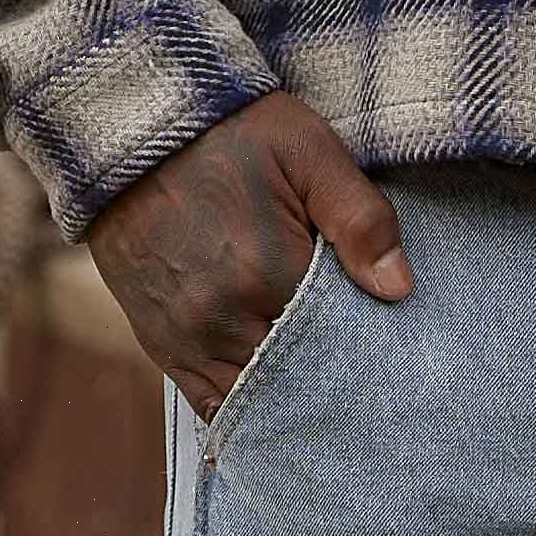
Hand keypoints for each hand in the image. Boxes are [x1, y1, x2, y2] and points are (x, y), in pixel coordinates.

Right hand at [84, 92, 411, 420]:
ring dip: (290, 395)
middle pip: (298, 380)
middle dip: (333, 377)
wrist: (137, 130)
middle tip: (367, 368)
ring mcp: (185, 339)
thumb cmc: (230, 133)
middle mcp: (221, 321)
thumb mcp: (308, 149)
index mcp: (266, 274)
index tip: (393, 342)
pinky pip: (208, 403)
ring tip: (326, 382)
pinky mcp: (159, 344)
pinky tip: (275, 400)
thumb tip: (399, 288)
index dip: (368, 345)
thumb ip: (359, 216)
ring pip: (255, 399)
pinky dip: (244, 405)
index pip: (339, 344)